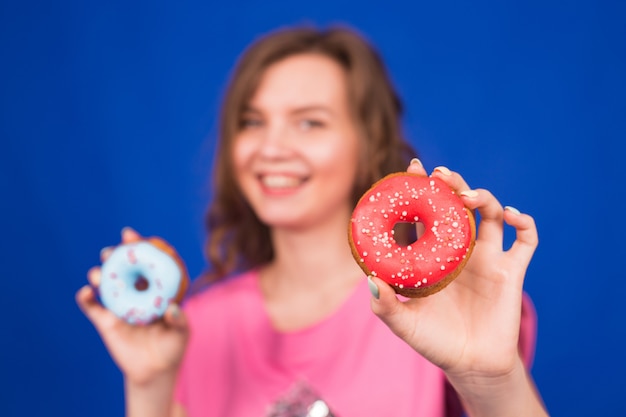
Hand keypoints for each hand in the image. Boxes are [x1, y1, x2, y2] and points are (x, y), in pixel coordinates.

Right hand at [75, 228, 188, 385]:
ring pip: (105, 285)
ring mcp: (119, 306)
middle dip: (114, 256)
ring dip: (99, 275)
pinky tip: (86, 291)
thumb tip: (172, 308)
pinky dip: (86, 298)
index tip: (130, 234)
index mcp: (153, 290)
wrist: (156, 371)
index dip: (137, 248)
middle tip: (110, 250)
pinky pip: (93, 308)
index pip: (145, 263)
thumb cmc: (173, 347)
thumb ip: (179, 320)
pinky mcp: (106, 322)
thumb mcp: (181, 333)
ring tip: (98, 272)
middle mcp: (135, 294)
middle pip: (122, 269)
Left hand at [370, 161, 538, 379]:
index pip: (426, 213)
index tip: (413, 168)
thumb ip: (385, 304)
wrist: (471, 366)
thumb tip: (369, 279)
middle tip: (441, 175)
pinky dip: (524, 222)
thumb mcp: (404, 323)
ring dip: (484, 197)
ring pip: (491, 214)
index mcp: (434, 256)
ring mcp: (488, 259)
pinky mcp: (512, 271)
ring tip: (468, 197)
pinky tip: (511, 216)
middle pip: (460, 206)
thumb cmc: (435, 343)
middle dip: (453, 185)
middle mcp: (461, 251)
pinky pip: (527, 239)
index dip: (421, 189)